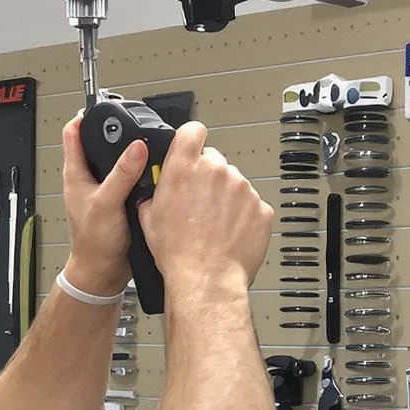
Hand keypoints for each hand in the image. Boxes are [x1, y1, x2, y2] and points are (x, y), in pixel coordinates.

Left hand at [60, 115, 148, 297]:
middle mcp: (90, 177)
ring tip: (148, 144)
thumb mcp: (106, 204)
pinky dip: (141, 171)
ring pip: (118, 159)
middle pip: (101, 142)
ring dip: (132, 152)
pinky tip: (153, 171)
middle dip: (117, 131)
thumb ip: (121, 175)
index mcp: (77, 173)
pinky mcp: (119, 198)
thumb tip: (136, 148)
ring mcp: (105, 187)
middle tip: (134, 123)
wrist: (104, 272)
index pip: (74, 132)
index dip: (86, 115)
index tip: (103, 105)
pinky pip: (131, 177)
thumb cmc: (93, 244)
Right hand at [136, 122, 270, 295]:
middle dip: (207, 177)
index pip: (191, 131)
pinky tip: (229, 232)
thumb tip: (156, 190)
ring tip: (214, 224)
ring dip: (226, 198)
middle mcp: (216, 171)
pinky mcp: (260, 207)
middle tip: (199, 203)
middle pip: (214, 160)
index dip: (191, 138)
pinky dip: (243, 215)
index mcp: (184, 169)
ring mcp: (242, 188)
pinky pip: (251, 204)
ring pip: (234, 183)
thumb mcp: (149, 218)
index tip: (191, 146)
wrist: (206, 278)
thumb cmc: (179, 253)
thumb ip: (155, 193)